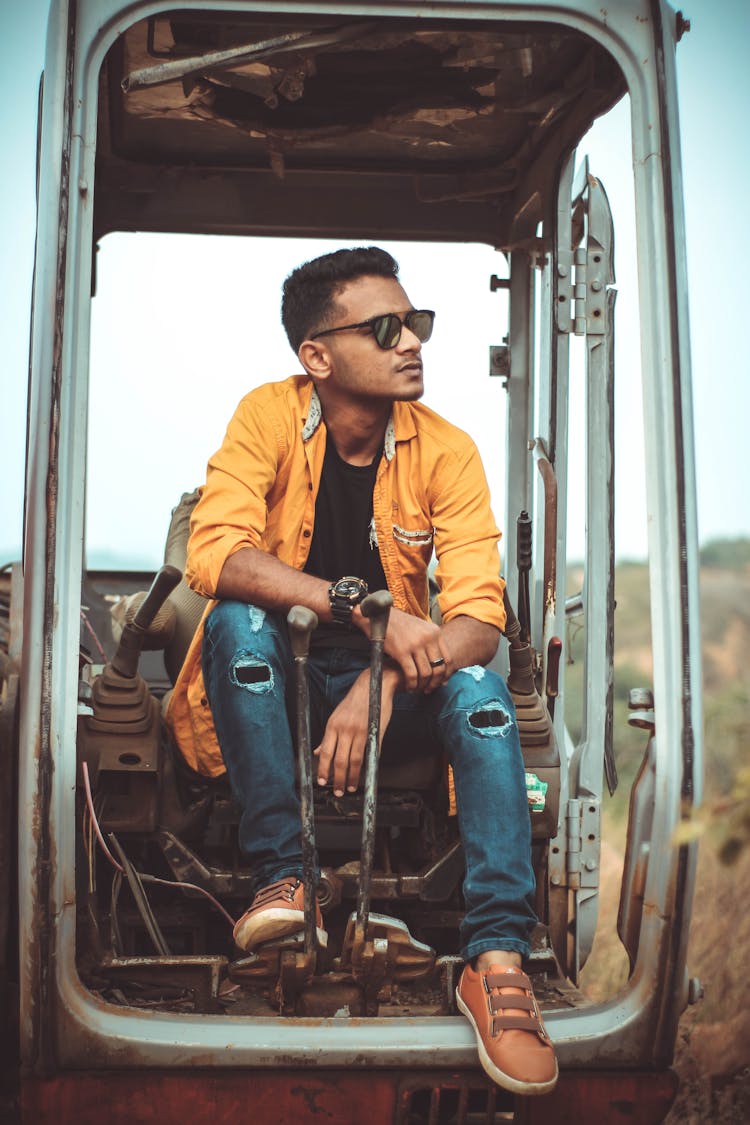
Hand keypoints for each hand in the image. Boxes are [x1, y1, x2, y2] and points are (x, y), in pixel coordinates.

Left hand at [314, 669, 395, 795]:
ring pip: (355, 760)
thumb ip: (328, 736)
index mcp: (333, 725)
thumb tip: (317, 752)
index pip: (326, 753)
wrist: (373, 685)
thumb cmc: (354, 702)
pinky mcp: (375, 732)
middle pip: (340, 760)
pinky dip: (368, 766)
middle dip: (338, 779)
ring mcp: (361, 731)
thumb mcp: (336, 716)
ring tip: (351, 787)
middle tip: (338, 791)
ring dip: (352, 777)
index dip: (323, 769)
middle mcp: (346, 729)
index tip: (322, 781)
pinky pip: (371, 753)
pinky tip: (365, 774)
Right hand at [381, 606, 451, 692]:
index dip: (445, 674)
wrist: (379, 615)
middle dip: (435, 683)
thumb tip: (442, 664)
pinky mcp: (402, 651)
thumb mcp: (420, 628)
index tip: (440, 683)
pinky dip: (412, 684)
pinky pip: (412, 674)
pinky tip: (408, 686)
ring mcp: (415, 644)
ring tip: (417, 689)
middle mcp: (428, 638)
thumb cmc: (399, 625)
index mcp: (435, 632)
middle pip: (439, 668)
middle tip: (429, 689)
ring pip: (426, 673)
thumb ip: (431, 643)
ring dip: (422, 685)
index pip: (448, 659)